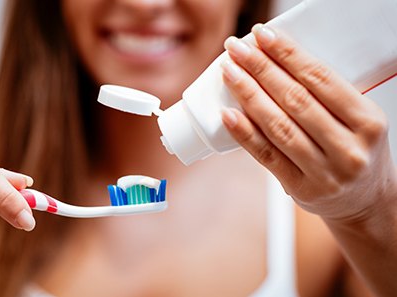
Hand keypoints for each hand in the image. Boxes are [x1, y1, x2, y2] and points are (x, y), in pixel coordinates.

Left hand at [220, 24, 396, 221]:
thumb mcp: (358, 121)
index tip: (263, 35)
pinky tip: (227, 113)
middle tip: (236, 49)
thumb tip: (275, 61)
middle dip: (261, 69)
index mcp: (367, 122)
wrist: (364, 202)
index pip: (321, 79)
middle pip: (295, 100)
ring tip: (229, 73)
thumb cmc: (356, 152)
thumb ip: (326, 97)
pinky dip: (244, 133)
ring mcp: (324, 172)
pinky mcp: (300, 188)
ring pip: (278, 126)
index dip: (288, 54)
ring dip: (248, 95)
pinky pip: (267, 155)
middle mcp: (349, 148)